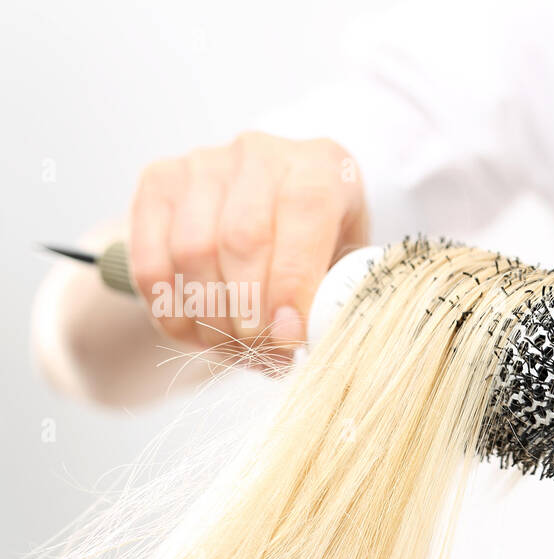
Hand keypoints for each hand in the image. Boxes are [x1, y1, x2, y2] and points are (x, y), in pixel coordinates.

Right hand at [128, 132, 368, 365]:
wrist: (272, 210)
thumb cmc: (319, 245)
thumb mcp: (345, 263)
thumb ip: (334, 296)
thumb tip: (313, 343)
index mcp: (320, 169)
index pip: (303, 214)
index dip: (292, 284)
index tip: (286, 338)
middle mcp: (260, 154)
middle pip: (241, 239)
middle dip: (248, 312)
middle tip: (259, 351)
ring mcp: (204, 164)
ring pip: (192, 252)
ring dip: (210, 318)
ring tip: (233, 348)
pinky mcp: (158, 183)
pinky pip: (151, 260)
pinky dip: (169, 310)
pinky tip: (195, 333)